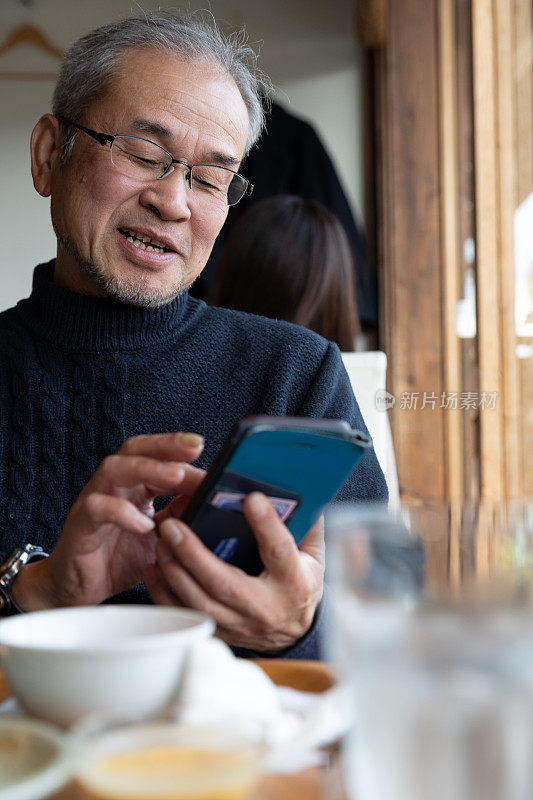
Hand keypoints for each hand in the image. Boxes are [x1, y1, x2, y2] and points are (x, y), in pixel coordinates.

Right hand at [12, 432, 204, 610]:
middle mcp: (114, 486)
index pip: (158, 455)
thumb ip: (180, 517)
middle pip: (135, 449)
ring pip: (114, 469)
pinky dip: (122, 512)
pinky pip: (97, 508)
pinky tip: (144, 525)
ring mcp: (94, 500)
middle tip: (194, 447)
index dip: (183, 454)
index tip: (212, 458)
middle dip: (166, 445)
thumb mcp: (160, 538)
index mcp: (135, 485)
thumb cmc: (119, 559)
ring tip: (176, 476)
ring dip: (147, 469)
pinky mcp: (79, 524)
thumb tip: (209, 499)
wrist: (80, 590)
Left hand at [145, 493, 324, 652]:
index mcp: (295, 583)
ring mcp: (241, 625)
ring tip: (161, 542)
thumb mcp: (313, 554)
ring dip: (175, 571)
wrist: (295, 630)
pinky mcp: (222, 633)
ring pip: (200, 603)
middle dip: (193, 553)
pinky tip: (156, 568)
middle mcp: (267, 608)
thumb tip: (299, 488)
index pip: (280, 551)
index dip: (267, 525)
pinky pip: (188, 615)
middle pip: (225, 583)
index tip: (251, 498)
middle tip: (172, 525)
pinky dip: (166, 593)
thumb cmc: (301, 582)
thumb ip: (306, 524)